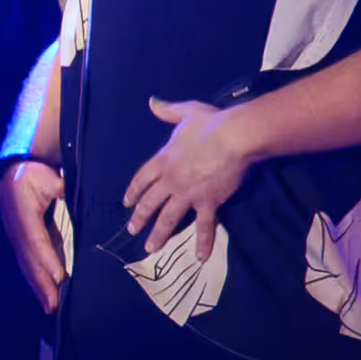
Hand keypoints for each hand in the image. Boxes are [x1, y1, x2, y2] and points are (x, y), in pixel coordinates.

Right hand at [0, 155, 76, 314]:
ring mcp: (17, 238)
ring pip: (27, 266)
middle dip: (41, 283)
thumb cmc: (31, 175)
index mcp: (23, 213)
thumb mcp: (45, 176)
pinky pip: (27, 264)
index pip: (37, 239)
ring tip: (50, 306)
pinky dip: (35, 281)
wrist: (10, 173)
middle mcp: (17, 230)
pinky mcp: (20, 242)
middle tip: (54, 303)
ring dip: (38, 287)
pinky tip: (44, 294)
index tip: (59, 275)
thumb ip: (58, 187)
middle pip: (29, 260)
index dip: (47, 258)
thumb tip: (66, 192)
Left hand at [122, 95, 258, 252]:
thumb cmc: (211, 123)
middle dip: (139, 217)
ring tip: (150, 247)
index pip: (141, 179)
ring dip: (159, 234)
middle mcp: (170, 180)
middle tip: (132, 230)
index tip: (126, 203)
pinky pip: (205, 226)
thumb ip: (167, 110)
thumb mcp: (186, 112)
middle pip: (149, 202)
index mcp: (163, 160)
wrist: (234, 137)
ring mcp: (187, 193)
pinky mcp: (208, 202)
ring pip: (169, 218)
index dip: (133, 191)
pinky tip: (200, 257)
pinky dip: (203, 242)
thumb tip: (152, 102)